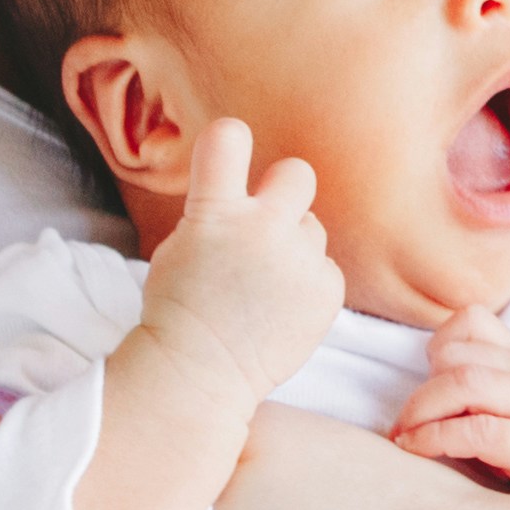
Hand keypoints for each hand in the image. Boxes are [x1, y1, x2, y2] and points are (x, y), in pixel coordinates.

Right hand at [135, 116, 341, 399]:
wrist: (200, 372)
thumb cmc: (182, 308)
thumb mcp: (182, 244)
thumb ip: (217, 209)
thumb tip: (249, 189)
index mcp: (214, 212)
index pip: (228, 138)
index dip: (231, 139)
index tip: (230, 150)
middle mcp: (263, 227)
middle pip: (297, 173)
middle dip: (284, 191)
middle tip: (266, 224)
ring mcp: (300, 259)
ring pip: (311, 228)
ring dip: (294, 247)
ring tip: (264, 287)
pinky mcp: (327, 290)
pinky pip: (325, 267)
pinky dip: (308, 284)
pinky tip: (281, 309)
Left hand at [394, 307, 509, 509]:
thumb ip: (501, 397)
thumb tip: (437, 410)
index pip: (472, 322)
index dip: (437, 346)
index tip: (425, 385)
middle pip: (457, 353)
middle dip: (418, 387)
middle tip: (403, 424)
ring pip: (465, 382)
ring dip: (422, 408)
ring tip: (405, 437)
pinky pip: (481, 430)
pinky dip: (439, 437)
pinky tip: (420, 451)